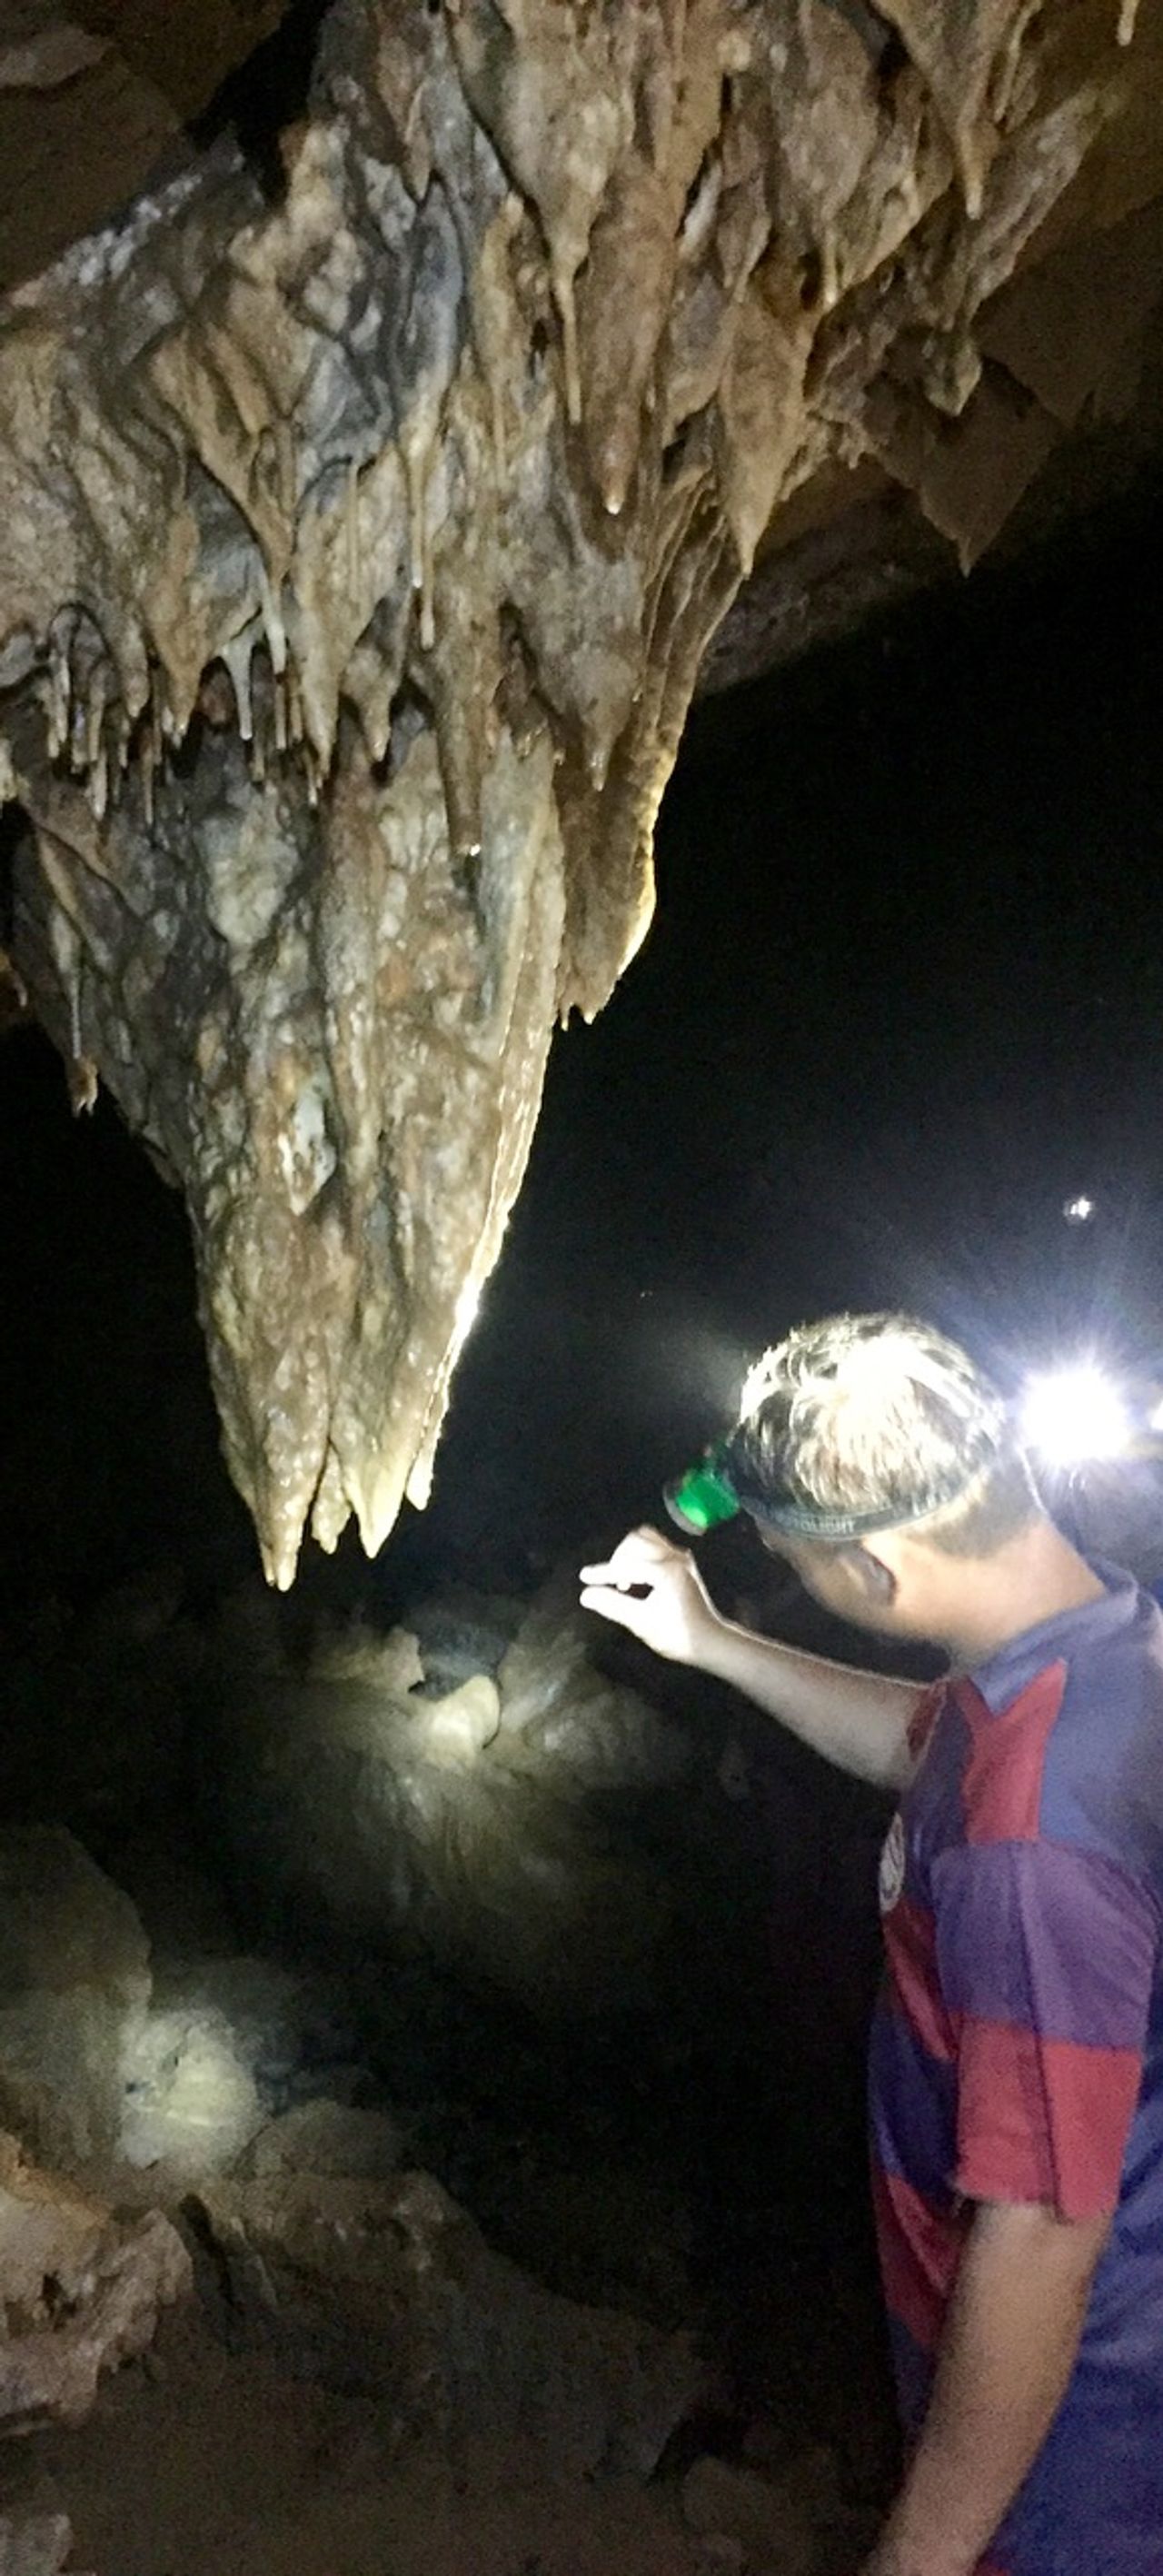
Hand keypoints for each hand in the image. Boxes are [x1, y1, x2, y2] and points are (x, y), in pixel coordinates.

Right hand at [579, 1524, 720, 1665]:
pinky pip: (656, 1545)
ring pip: (646, 1538)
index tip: (583, 1577)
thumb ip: (612, 1605)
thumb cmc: (677, 1636)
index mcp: (666, 1571)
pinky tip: (638, 1577)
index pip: (626, 1565)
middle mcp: (675, 1557)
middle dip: (618, 1559)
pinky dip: (641, 1555)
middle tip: (612, 1582)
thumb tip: (585, 1594)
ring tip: (624, 1578)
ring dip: (630, 1553)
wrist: (710, 1640)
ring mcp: (682, 1557)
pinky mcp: (684, 1561)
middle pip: (635, 1541)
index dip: (602, 1572)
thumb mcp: (641, 1623)